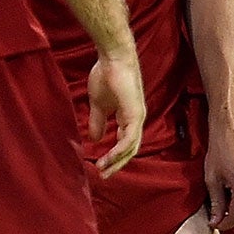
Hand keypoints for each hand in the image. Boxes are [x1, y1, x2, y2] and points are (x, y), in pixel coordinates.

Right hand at [86, 50, 144, 176]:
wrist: (112, 59)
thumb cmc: (105, 75)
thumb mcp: (98, 105)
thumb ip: (97, 122)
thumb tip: (95, 139)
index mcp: (127, 117)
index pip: (124, 142)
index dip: (113, 156)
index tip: (98, 166)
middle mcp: (135, 120)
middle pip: (129, 149)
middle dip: (116, 164)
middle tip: (102, 175)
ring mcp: (137, 118)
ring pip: (130, 148)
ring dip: (116, 161)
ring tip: (102, 170)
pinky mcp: (135, 115)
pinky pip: (129, 139)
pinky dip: (119, 151)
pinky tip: (108, 158)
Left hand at [202, 114, 233, 229]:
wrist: (229, 131)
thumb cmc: (219, 151)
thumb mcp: (212, 179)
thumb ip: (216, 203)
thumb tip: (215, 220)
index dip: (224, 225)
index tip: (213, 224)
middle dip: (231, 221)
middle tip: (216, 219)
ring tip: (219, 205)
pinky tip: (226, 195)